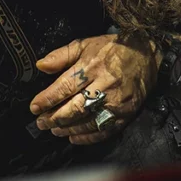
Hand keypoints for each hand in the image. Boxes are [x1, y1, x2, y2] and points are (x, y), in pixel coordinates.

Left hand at [29, 34, 157, 144]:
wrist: (146, 55)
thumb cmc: (111, 49)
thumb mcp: (84, 44)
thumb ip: (61, 55)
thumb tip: (40, 66)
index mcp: (92, 66)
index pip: (65, 86)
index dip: (48, 99)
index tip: (34, 107)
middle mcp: (104, 85)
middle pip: (75, 107)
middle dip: (55, 117)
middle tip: (41, 123)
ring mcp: (117, 101)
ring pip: (88, 121)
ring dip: (68, 128)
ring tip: (54, 129)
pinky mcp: (126, 113)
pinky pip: (105, 129)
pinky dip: (88, 137)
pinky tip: (74, 137)